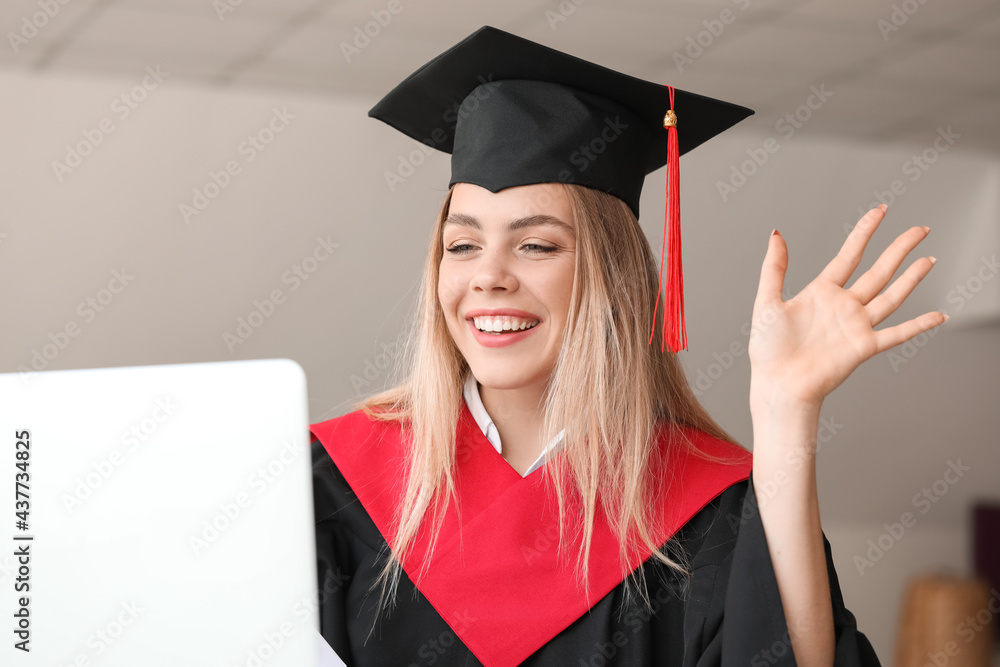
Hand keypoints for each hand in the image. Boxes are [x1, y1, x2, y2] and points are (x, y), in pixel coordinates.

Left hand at [748, 204, 946, 410]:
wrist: (778, 384)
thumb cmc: (769, 351)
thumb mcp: (767, 301)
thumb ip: (774, 267)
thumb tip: (776, 234)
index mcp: (821, 293)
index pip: (849, 255)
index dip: (865, 232)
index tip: (880, 211)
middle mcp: (843, 306)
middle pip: (878, 271)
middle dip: (899, 248)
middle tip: (920, 229)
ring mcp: (856, 326)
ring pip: (891, 295)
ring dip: (912, 278)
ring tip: (929, 258)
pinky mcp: (864, 347)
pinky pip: (897, 334)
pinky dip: (918, 325)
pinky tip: (938, 316)